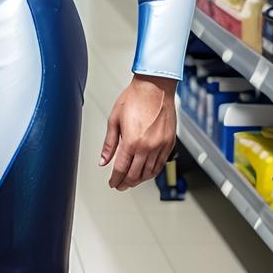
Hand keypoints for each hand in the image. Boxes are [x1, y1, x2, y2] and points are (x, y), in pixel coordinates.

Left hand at [99, 74, 176, 190]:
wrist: (154, 87)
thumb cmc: (135, 98)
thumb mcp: (114, 119)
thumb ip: (109, 143)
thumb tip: (103, 160)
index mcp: (131, 141)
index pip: (121, 169)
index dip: (115, 179)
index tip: (112, 183)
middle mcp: (147, 147)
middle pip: (135, 175)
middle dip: (126, 183)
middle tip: (120, 185)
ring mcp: (160, 146)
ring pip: (150, 173)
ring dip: (139, 179)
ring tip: (132, 180)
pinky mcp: (169, 143)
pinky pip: (161, 164)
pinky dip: (153, 172)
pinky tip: (147, 171)